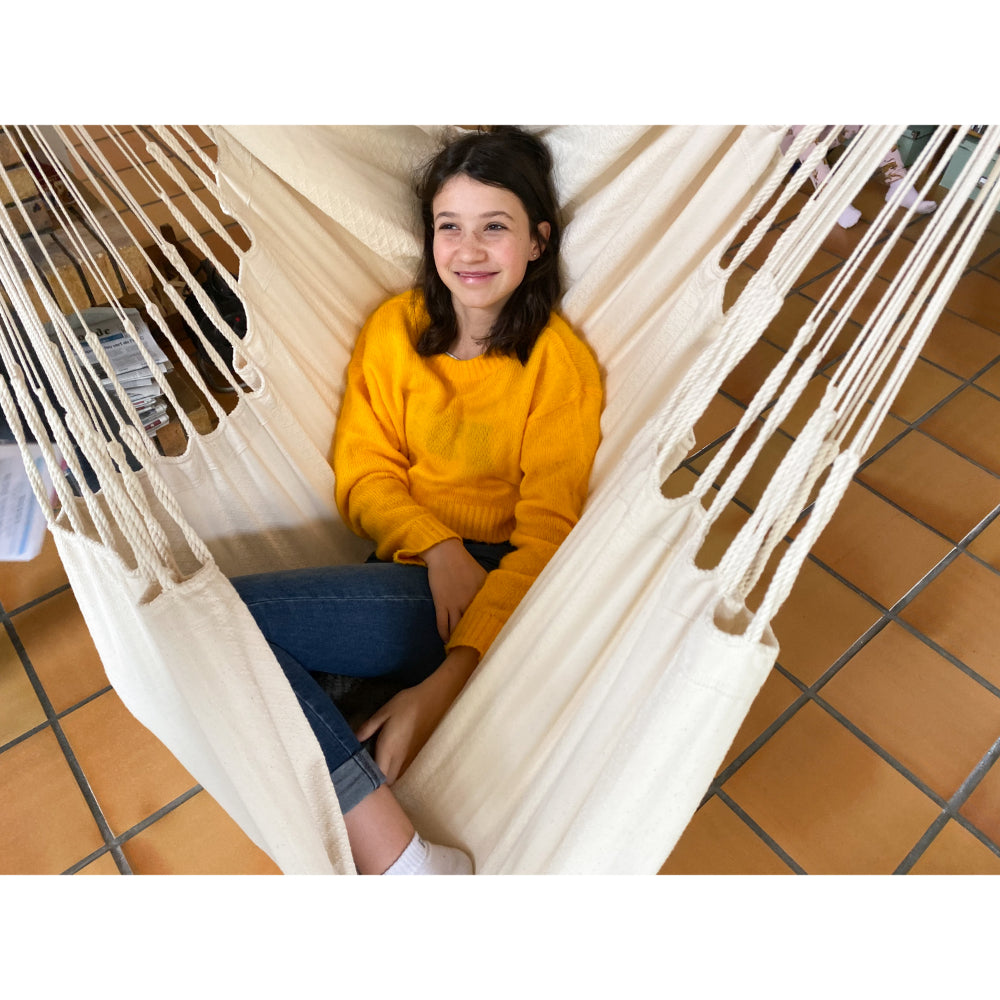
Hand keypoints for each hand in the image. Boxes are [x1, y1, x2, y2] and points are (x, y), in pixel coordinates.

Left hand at [356, 646, 479, 782]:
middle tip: (367, 772)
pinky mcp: (417, 754)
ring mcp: (410, 757)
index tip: (359, 777)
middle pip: (389, 781)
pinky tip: (391, 761)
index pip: (378, 775)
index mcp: (388, 748)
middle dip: (379, 781)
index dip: (369, 781)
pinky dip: (396, 770)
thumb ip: (368, 727)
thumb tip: (354, 740)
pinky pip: (404, 769)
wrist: (432, 700)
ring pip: (397, 776)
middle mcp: (400, 757)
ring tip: (378, 768)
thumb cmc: (406, 704)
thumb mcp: (383, 712)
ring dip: (388, 776)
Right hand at [422, 538, 487, 641]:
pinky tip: (446, 641)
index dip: (489, 630)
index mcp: (482, 595)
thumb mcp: (482, 576)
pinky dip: (444, 635)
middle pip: (473, 626)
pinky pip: (442, 624)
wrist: (445, 553)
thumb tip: (497, 603)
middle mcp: (470, 601)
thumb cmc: (464, 563)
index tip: (490, 641)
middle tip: (476, 651)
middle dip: (474, 638)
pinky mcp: (441, 603)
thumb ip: (488, 591)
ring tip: (460, 650)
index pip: (487, 617)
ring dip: (458, 640)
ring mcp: (454, 604)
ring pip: (457, 628)